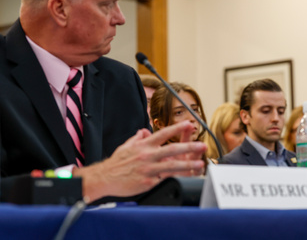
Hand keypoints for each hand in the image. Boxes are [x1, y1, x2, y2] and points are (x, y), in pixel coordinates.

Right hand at [73, 121, 206, 201]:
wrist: (104, 178)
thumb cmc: (116, 163)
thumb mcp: (126, 146)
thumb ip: (138, 138)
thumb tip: (145, 130)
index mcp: (144, 145)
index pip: (164, 133)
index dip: (177, 128)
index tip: (188, 124)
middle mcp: (148, 155)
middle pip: (172, 149)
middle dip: (189, 147)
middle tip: (202, 145)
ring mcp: (148, 169)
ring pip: (172, 165)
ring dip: (188, 165)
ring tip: (199, 164)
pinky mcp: (148, 182)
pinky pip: (164, 179)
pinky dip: (176, 178)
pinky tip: (187, 178)